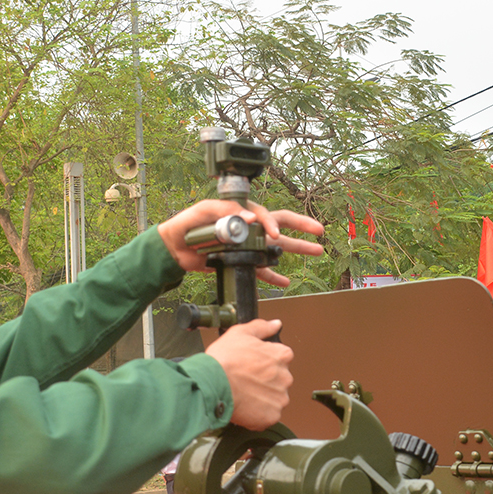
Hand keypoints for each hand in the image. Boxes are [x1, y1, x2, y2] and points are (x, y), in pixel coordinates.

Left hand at [158, 199, 324, 287]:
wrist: (172, 249)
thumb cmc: (186, 226)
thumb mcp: (204, 211)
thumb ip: (226, 211)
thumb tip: (251, 217)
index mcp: (242, 212)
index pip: (266, 214)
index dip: (272, 222)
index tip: (273, 233)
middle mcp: (249, 227)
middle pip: (281, 224)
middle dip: (302, 227)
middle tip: (319, 231)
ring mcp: (247, 245)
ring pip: (278, 247)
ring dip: (298, 249)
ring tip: (317, 251)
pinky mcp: (241, 262)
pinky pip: (262, 269)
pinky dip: (274, 276)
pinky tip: (285, 282)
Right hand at [204, 319, 294, 428]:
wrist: (213, 384)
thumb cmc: (224, 359)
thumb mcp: (240, 333)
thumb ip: (262, 327)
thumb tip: (275, 324)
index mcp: (281, 356)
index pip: (281, 358)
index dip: (264, 361)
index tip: (253, 365)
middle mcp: (285, 377)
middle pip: (279, 379)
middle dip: (265, 381)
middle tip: (246, 380)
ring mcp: (279, 398)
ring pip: (274, 398)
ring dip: (262, 398)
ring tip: (243, 394)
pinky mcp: (272, 416)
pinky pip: (268, 416)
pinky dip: (258, 414)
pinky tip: (245, 406)